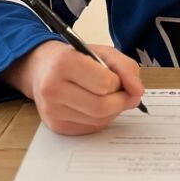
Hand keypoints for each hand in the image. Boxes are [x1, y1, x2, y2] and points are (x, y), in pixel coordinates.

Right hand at [2, 41, 145, 134]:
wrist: (41, 68)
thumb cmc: (75, 57)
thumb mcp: (101, 51)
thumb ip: (125, 67)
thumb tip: (138, 91)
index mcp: (64, 63)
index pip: (104, 84)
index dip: (118, 82)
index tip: (116, 78)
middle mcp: (53, 88)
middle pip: (102, 107)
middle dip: (120, 102)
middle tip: (125, 94)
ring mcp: (52, 110)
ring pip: (98, 121)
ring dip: (112, 111)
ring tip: (108, 97)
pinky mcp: (55, 126)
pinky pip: (90, 128)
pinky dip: (101, 119)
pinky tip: (95, 106)